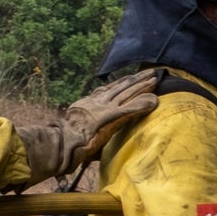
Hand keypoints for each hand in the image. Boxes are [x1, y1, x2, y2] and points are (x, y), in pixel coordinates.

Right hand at [15, 70, 163, 182]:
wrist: (61, 140)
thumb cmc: (64, 140)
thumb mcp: (74, 129)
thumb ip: (83, 130)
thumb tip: (86, 142)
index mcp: (88, 103)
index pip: (109, 90)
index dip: (121, 83)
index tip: (131, 77)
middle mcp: (98, 101)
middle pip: (121, 87)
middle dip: (136, 80)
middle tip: (149, 73)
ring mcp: (106, 108)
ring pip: (128, 93)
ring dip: (143, 86)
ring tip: (155, 79)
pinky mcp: (112, 117)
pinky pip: (131, 108)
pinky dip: (143, 104)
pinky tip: (154, 100)